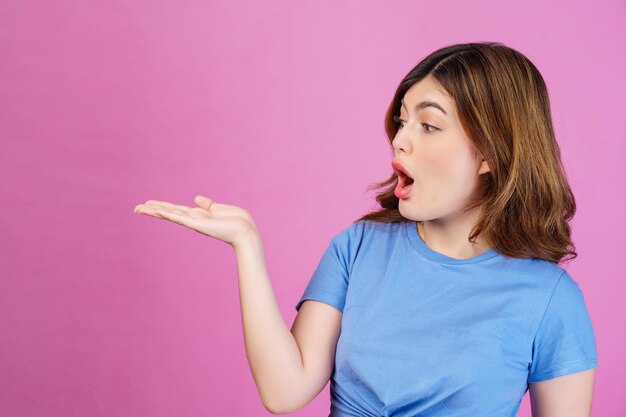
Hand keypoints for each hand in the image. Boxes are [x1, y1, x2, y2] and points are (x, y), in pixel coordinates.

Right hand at [133, 195, 258, 247]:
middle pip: (168, 212)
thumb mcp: (219, 208)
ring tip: (139, 209)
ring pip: (170, 215)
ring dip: (154, 211)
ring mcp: (194, 222)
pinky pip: (179, 217)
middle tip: (136, 208)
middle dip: (153, 210)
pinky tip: (156, 211)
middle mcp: (193, 219)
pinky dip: (168, 213)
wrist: (246, 231)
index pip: (175, 210)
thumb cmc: (237, 221)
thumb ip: (207, 204)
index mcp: (198, 215)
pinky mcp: (198, 224)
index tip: (149, 204)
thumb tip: (197, 198)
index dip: (162, 206)